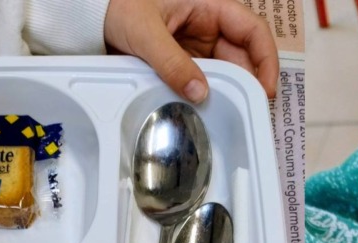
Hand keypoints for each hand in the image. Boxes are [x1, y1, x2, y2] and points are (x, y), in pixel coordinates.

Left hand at [105, 0, 278, 101]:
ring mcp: (196, 46)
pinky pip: (202, 83)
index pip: (252, 30)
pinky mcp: (183, 64)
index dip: (266, 59)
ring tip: (227, 116)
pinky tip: (206, 112)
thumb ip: (172, 63)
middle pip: (242, 58)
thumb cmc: (117, 4)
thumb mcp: (145, 32)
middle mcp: (208, 25)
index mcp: (208, 5)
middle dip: (247, 85)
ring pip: (224, 74)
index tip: (266, 89)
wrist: (91, 15)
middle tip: (248, 114)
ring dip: (227, 94)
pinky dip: (206, 98)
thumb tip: (200, 94)